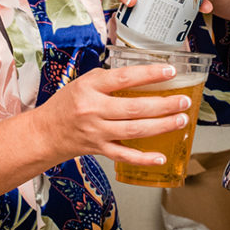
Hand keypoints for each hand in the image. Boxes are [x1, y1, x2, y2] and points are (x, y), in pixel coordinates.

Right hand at [33, 62, 192, 166]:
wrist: (45, 133)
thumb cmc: (66, 104)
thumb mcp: (83, 82)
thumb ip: (109, 79)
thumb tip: (143, 75)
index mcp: (89, 87)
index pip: (124, 78)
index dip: (149, 74)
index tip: (170, 71)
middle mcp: (93, 110)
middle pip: (134, 108)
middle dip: (164, 105)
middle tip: (184, 101)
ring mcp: (96, 132)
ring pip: (134, 131)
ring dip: (161, 126)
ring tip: (181, 120)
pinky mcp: (99, 150)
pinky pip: (124, 156)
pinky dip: (144, 158)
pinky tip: (161, 156)